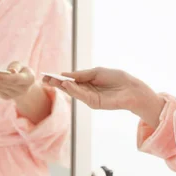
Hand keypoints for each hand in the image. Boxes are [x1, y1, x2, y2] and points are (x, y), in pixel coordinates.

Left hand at [0, 61, 35, 100]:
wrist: (24, 84)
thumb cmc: (21, 70)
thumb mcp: (21, 65)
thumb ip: (16, 66)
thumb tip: (10, 71)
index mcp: (29, 79)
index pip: (16, 79)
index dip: (5, 77)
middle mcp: (23, 89)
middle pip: (5, 84)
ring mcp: (15, 95)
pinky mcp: (7, 97)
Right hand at [44, 67, 164, 127]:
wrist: (131, 88)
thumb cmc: (116, 78)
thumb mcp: (97, 72)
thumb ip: (82, 75)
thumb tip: (65, 75)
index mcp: (86, 82)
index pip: (69, 80)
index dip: (59, 77)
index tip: (47, 74)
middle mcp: (86, 91)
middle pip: (68, 87)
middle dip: (56, 83)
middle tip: (44, 79)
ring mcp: (89, 98)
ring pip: (73, 92)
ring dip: (62, 86)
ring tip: (53, 80)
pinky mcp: (94, 103)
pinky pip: (81, 96)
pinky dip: (74, 90)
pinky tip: (67, 84)